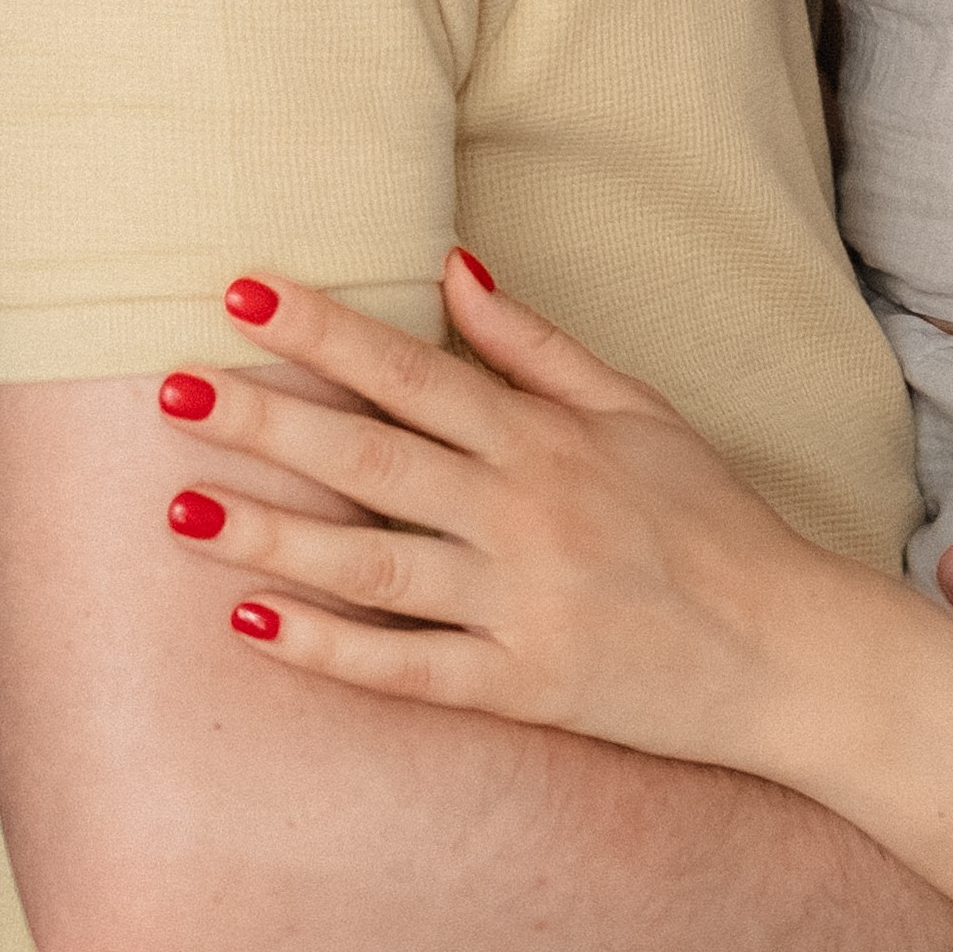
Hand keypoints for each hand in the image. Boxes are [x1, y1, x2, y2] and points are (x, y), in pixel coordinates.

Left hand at [157, 261, 849, 781]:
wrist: (784, 650)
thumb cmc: (709, 517)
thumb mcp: (638, 407)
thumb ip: (538, 345)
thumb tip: (455, 266)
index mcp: (547, 436)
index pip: (413, 368)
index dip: (324, 330)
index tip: (241, 293)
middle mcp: (524, 510)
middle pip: (372, 456)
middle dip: (266, 419)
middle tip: (168, 389)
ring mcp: (518, 601)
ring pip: (370, 563)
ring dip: (271, 533)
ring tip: (180, 506)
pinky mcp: (519, 684)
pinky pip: (406, 665)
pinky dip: (328, 647)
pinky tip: (251, 624)